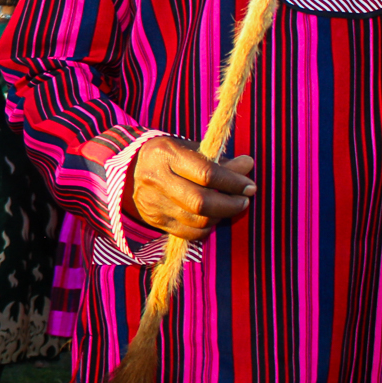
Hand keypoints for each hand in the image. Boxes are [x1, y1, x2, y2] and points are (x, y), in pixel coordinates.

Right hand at [125, 136, 256, 240]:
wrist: (132, 170)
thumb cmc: (170, 156)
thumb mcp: (192, 149)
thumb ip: (220, 160)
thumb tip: (247, 165)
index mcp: (166, 154)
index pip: (206, 173)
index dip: (233, 183)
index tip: (249, 186)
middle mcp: (156, 179)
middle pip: (200, 202)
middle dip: (229, 205)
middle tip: (244, 201)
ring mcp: (152, 202)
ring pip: (196, 220)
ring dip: (220, 216)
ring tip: (229, 207)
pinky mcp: (154, 220)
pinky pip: (188, 232)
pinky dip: (206, 227)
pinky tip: (212, 217)